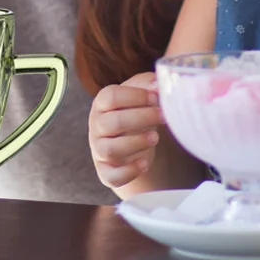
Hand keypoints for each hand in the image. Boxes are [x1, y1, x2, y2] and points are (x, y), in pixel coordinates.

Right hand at [89, 72, 163, 189]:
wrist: (126, 138)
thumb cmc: (133, 110)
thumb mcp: (138, 92)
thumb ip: (148, 83)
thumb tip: (158, 84)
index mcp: (101, 103)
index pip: (111, 96)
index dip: (136, 96)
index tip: (156, 97)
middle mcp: (96, 125)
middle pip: (113, 122)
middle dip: (142, 118)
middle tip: (164, 116)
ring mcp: (98, 150)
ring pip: (111, 149)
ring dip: (136, 143)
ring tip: (156, 137)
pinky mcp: (105, 172)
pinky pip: (112, 176)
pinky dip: (129, 172)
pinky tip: (145, 164)